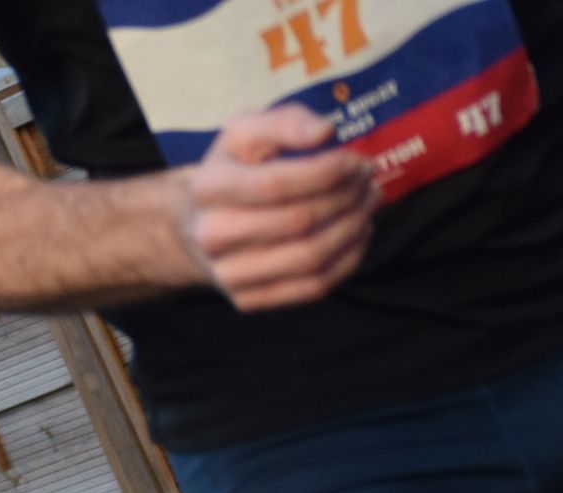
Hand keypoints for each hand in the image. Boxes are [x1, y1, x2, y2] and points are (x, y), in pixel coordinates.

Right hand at [173, 104, 373, 310]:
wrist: (196, 227)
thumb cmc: (234, 171)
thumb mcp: (246, 132)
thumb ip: (286, 121)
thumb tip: (325, 132)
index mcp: (209, 189)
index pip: (276, 184)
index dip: (328, 172)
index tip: (355, 161)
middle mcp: (211, 236)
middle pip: (299, 221)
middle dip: (348, 197)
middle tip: (367, 181)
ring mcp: (229, 274)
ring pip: (311, 257)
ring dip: (354, 227)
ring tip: (367, 204)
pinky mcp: (249, 300)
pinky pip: (314, 287)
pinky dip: (349, 259)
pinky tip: (357, 233)